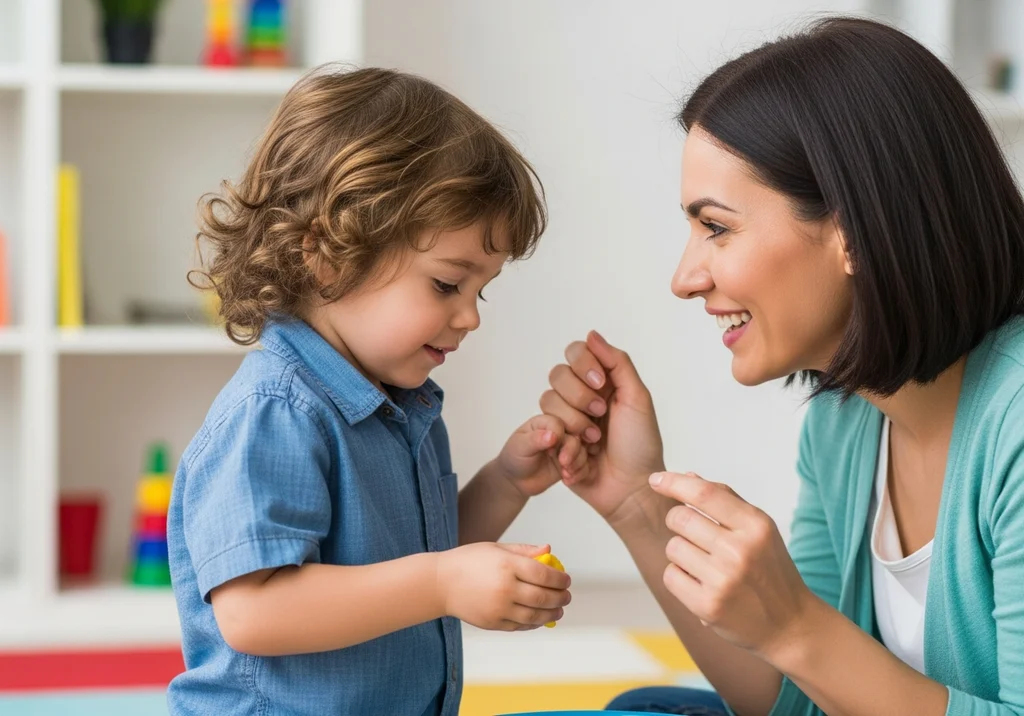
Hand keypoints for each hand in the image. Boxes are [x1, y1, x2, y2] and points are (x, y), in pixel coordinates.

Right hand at [437, 543, 571, 630]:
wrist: (440, 583)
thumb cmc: (469, 561)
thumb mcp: (496, 548)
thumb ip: (524, 550)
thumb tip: (549, 549)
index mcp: (507, 565)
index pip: (544, 574)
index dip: (560, 579)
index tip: (566, 579)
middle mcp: (505, 588)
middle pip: (544, 597)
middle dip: (561, 598)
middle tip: (567, 596)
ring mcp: (499, 608)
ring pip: (535, 615)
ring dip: (552, 614)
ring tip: (559, 610)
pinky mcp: (493, 623)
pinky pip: (520, 626)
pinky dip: (534, 623)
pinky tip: (540, 618)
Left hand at [495, 414, 589, 497]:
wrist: (516, 480)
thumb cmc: (515, 458)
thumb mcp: (520, 447)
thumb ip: (535, 440)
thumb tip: (552, 435)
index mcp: (545, 422)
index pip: (559, 423)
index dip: (558, 436)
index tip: (548, 450)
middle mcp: (559, 433)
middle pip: (575, 435)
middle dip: (572, 450)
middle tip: (563, 463)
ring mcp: (566, 448)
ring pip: (583, 450)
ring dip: (577, 463)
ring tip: (565, 474)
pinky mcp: (572, 462)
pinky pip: (585, 465)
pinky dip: (579, 473)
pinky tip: (567, 480)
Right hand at [540, 331, 664, 521]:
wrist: (630, 489)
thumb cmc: (640, 446)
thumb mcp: (637, 398)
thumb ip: (617, 362)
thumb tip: (592, 334)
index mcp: (602, 381)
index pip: (576, 352)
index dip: (583, 365)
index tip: (600, 384)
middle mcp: (581, 395)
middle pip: (557, 374)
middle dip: (580, 398)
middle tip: (600, 417)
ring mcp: (566, 418)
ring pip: (548, 401)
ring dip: (574, 423)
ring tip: (593, 442)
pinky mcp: (555, 441)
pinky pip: (546, 431)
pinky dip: (568, 446)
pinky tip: (584, 458)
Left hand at [650, 471, 814, 659]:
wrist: (790, 624)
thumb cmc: (770, 570)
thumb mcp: (760, 529)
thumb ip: (725, 499)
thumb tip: (687, 476)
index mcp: (755, 526)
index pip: (704, 494)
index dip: (674, 482)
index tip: (656, 479)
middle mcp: (739, 551)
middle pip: (680, 518)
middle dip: (678, 521)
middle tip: (693, 534)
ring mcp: (723, 580)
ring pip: (672, 547)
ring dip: (680, 552)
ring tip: (704, 563)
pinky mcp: (707, 606)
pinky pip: (670, 576)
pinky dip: (679, 577)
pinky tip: (701, 583)